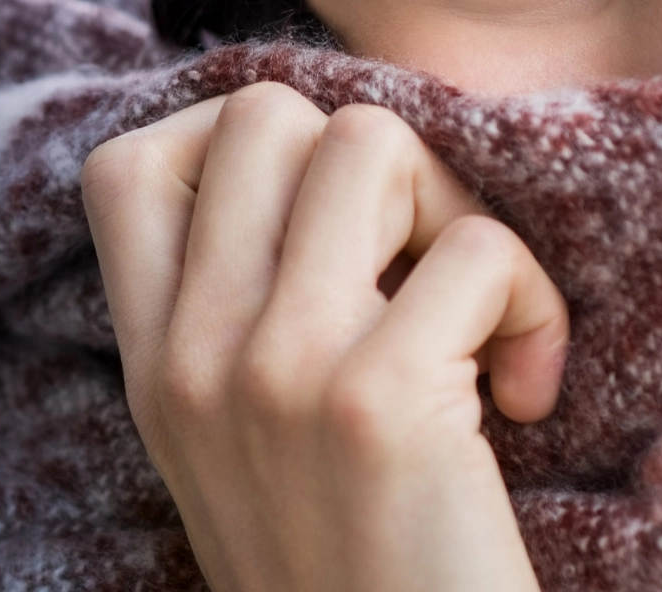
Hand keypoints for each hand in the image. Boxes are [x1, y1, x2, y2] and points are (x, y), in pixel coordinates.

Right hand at [81, 82, 568, 591]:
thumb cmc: (348, 568)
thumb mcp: (237, 447)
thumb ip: (237, 319)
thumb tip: (325, 164)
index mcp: (153, 364)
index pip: (129, 165)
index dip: (235, 148)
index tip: (322, 224)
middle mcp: (193, 354)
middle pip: (268, 115)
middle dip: (374, 163)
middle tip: (418, 264)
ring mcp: (275, 370)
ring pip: (372, 143)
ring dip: (457, 211)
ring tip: (478, 316)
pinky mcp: (376, 402)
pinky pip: (477, 249)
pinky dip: (533, 305)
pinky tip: (528, 395)